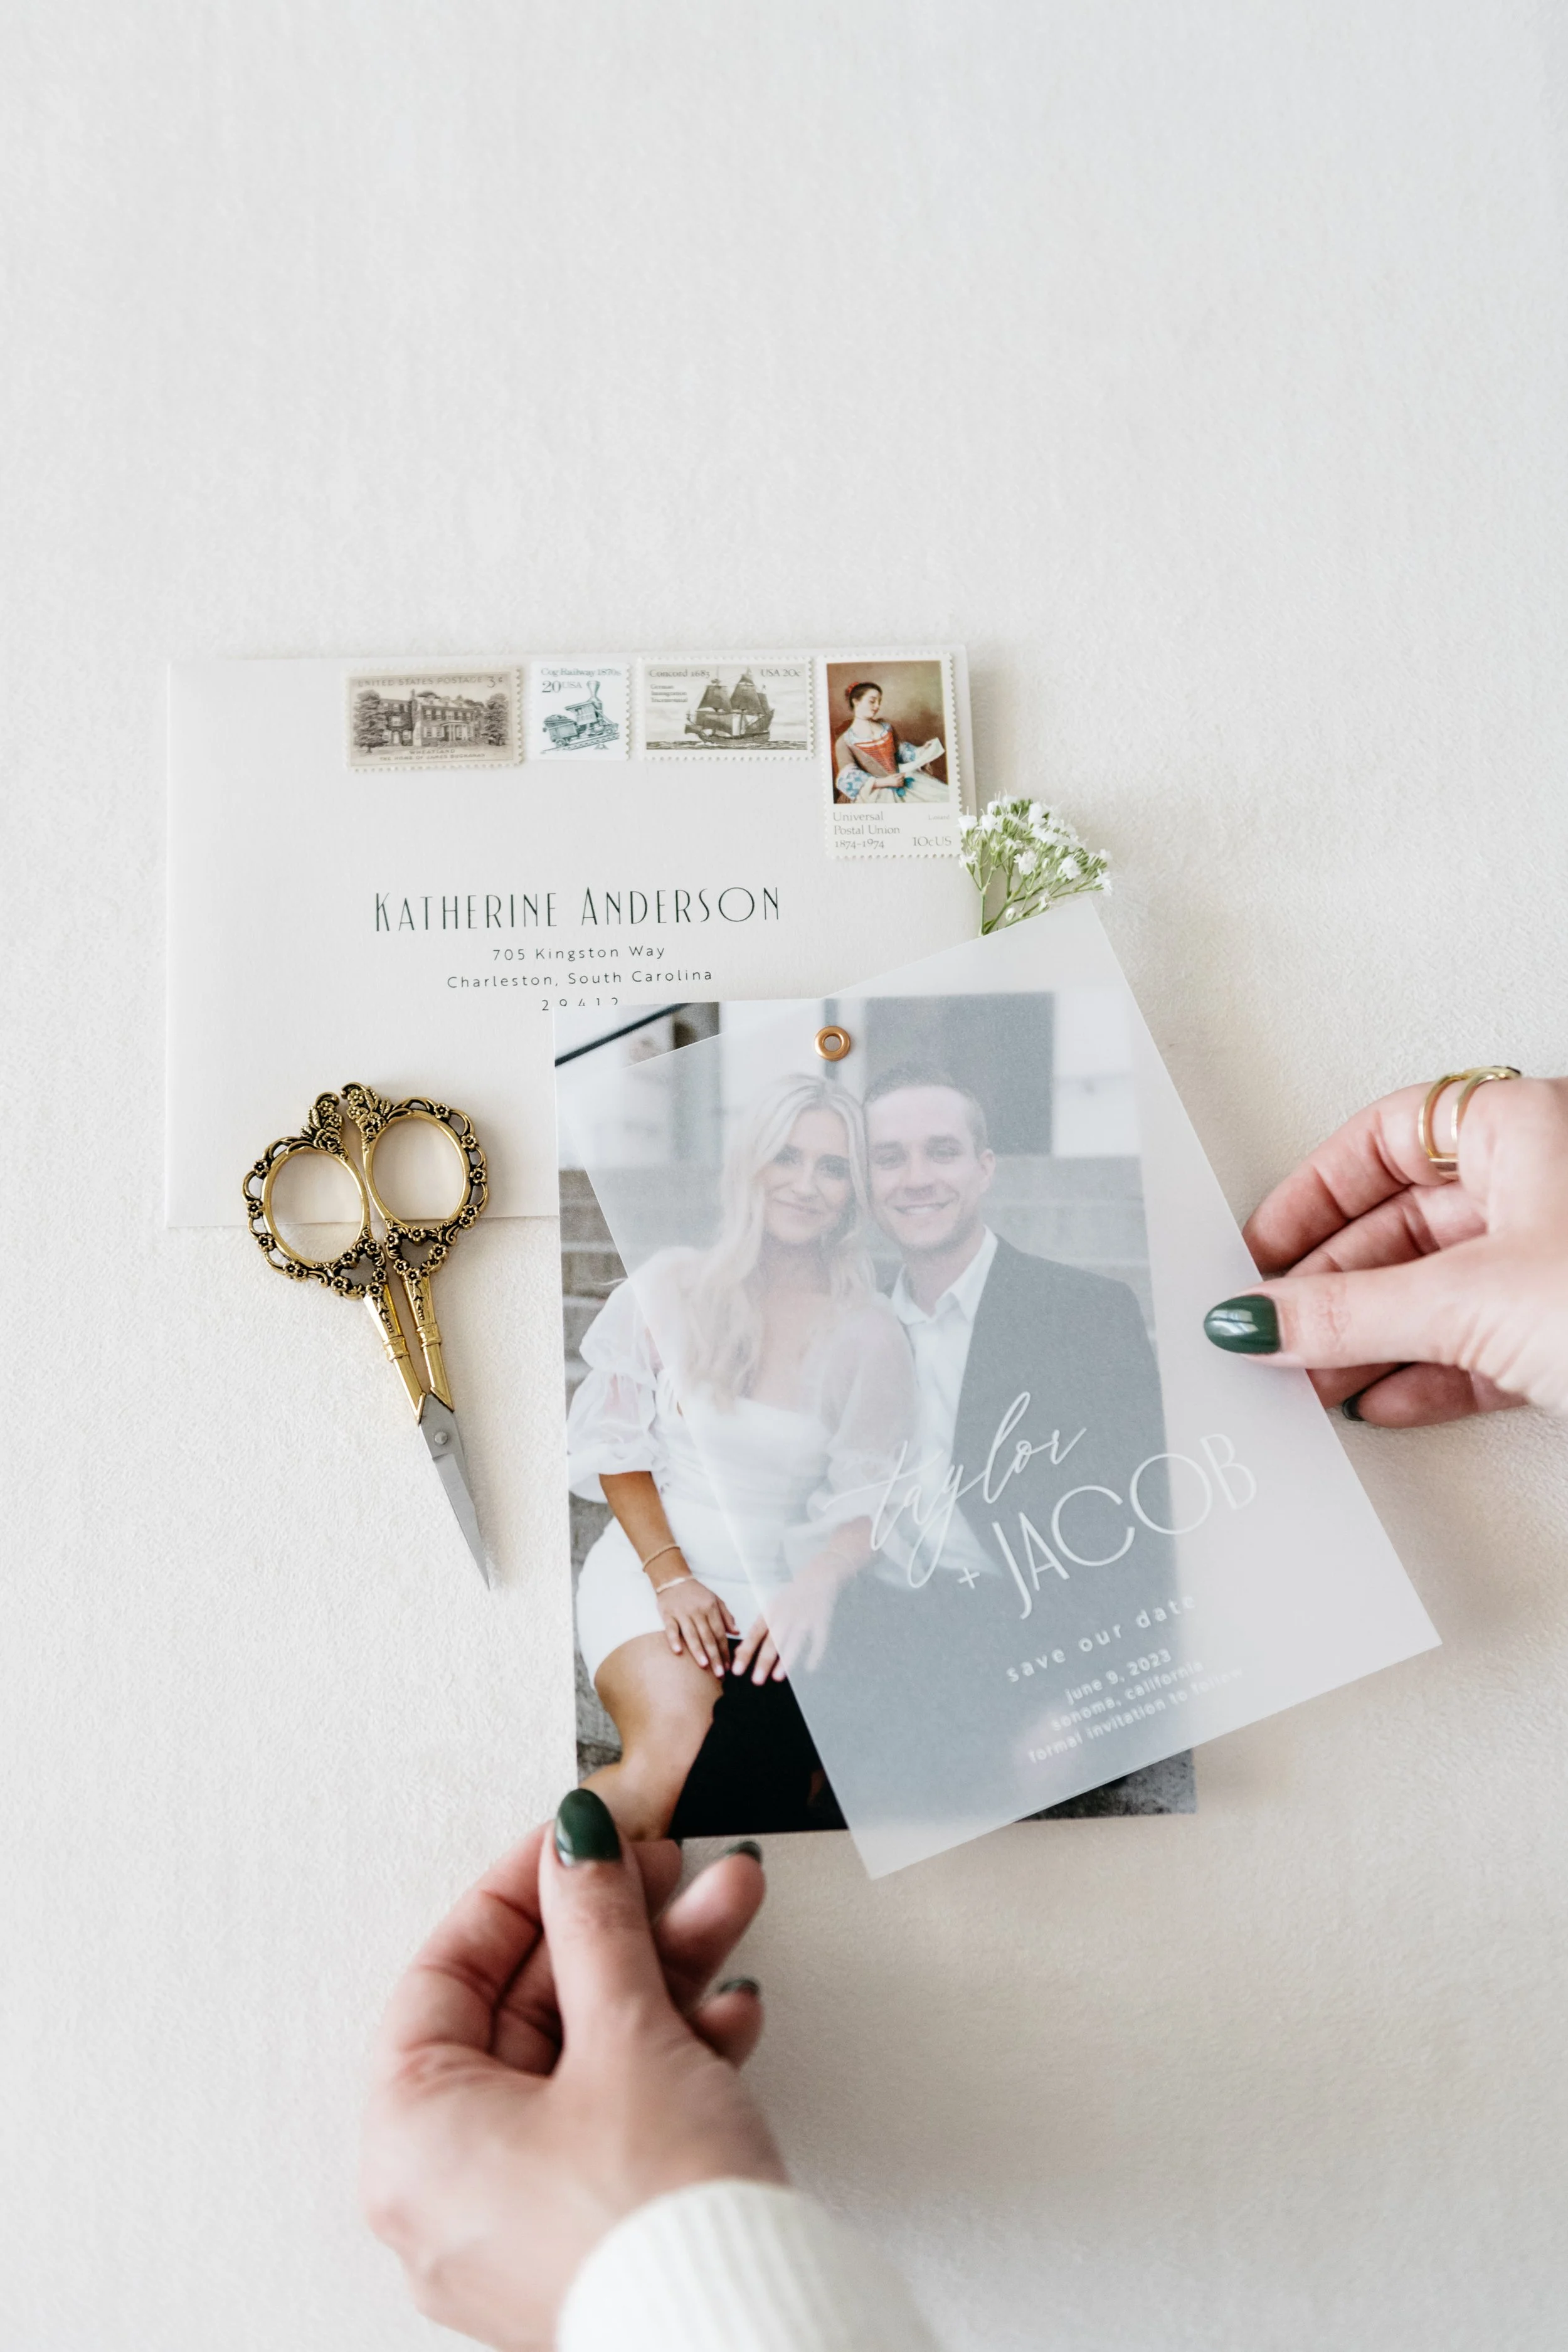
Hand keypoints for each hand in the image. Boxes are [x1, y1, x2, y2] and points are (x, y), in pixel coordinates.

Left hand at [362, 1793, 781, 2351]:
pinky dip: (668, 2060)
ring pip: (582, 2062)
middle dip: (616, 1929)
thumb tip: (578, 1850)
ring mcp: (519, 2221)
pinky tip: (727, 2014)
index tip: (573, 1843)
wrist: (746, 2335)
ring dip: (661, 1979)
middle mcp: (449, 2190)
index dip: (520, 1892)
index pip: (447, 1975)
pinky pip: (612, 2121)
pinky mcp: (588, 2237)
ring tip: (723, 1909)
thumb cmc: (654, 2224)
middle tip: (664, 1869)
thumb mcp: (625, 2033)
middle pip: (528, 2013)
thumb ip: (597, 1925)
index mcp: (412, 2140)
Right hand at [656, 1571, 737, 1677]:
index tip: (728, 1666)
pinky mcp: (667, 1614)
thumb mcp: (715, 1599)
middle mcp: (698, 1611)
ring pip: (691, 1634)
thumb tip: (736, 1632)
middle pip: (708, 1636)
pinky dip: (674, 1639)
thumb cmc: (696, 1593)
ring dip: (698, 1650)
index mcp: (711, 1608)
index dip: (725, 1650)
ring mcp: (682, 1613)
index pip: (720, 1633)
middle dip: (715, 1656)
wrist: (674, 1579)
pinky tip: (678, 1651)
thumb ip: (726, 1616)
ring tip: (704, 1665)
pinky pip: (671, 1628)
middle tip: (719, 1673)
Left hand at [732, 1552, 853, 1682]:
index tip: (736, 1670)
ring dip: (785, 1659)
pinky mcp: (822, 1619)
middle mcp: (785, 1615)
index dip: (746, 1652)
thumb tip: (739, 1652)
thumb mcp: (772, 1609)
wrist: (819, 1576)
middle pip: (773, 1640)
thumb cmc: (791, 1598)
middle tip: (756, 1680)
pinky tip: (809, 1668)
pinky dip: (815, 1653)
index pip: (755, 1634)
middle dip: (763, 1661)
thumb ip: (758, 1631)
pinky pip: (818, 1639)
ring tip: (777, 1677)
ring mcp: (804, 1617)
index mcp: (771, 1612)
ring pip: (794, 1641)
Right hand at [1204, 1075, 1567, 1423]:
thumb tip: (1264, 1317)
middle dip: (1330, 1288)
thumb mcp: (1474, 1298)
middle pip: (1403, 1225)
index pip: (1385, 1140)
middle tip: (1274, 1326)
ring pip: (1439, 1292)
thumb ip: (1353, 1312)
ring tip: (1311, 1376)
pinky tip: (1379, 1400)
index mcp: (1523, 1128)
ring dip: (1368, 1342)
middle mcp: (1545, 1181)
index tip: (1261, 1249)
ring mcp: (1558, 1259)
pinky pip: (1481, 1344)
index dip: (1312, 1196)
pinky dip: (1425, 1376)